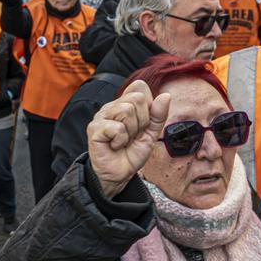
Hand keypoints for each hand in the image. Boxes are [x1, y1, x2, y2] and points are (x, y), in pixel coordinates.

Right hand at [86, 79, 170, 199]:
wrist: (119, 174)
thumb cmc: (131, 153)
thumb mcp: (151, 133)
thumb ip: (158, 115)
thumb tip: (165, 95)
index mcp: (124, 103)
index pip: (139, 87)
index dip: (147, 106)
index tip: (142, 124)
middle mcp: (111, 106)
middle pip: (136, 98)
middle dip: (141, 121)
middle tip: (132, 135)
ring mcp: (101, 116)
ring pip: (127, 110)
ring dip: (131, 131)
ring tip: (124, 141)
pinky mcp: (94, 129)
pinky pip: (117, 128)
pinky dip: (121, 140)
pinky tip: (115, 146)